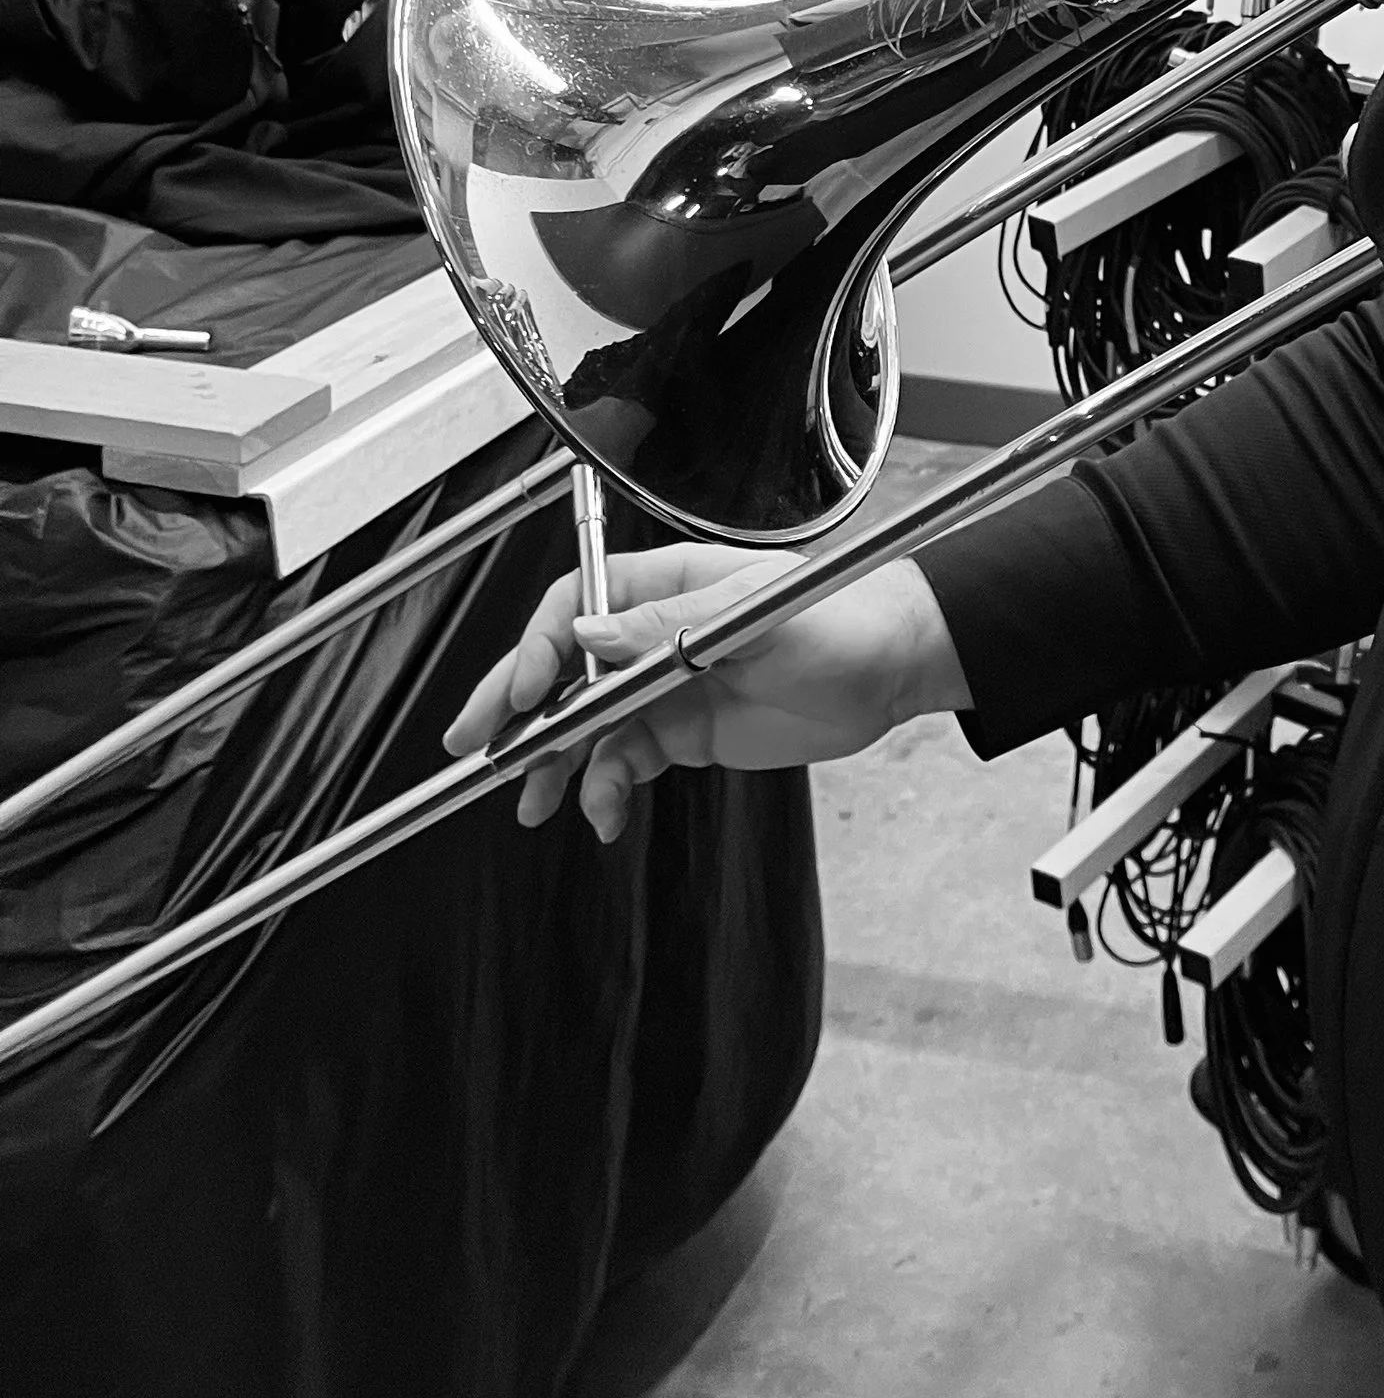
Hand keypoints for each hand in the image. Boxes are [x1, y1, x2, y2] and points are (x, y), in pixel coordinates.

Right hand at [443, 547, 970, 844]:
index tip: (520, 694)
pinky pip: (625, 761)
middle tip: (475, 749)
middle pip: (563, 669)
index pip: (574, 608)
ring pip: (587, 724)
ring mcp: (668, 684)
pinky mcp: (685, 731)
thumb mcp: (750, 617)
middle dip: (514, 708)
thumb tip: (585, 637)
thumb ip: (665, 630)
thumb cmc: (839, 615)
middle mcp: (655, 633)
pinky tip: (601, 813)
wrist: (894, 668)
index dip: (536, 650)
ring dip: (555, 762)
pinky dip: (605, 788)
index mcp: (666, 583)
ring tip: (533, 801)